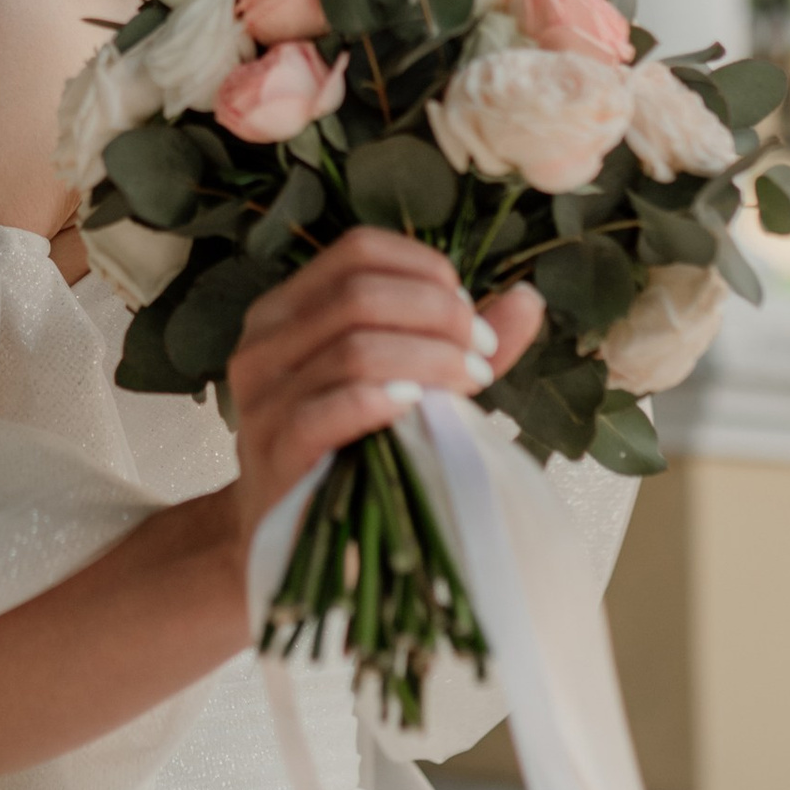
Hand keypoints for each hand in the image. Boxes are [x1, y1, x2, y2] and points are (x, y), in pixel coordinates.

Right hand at [226, 231, 497, 541]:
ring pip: (353, 349)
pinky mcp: (273, 453)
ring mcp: (261, 401)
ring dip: (429, 358)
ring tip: (471, 381)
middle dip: (438, 315)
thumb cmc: (351, 452)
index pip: (357, 251)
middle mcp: (263, 345)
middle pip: (359, 293)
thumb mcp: (402, 383)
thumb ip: (455, 342)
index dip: (425, 270)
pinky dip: (380, 400)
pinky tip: (417, 407)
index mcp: (286, 311)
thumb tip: (527, 300)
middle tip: (482, 352)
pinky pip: (326, 411)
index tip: (471, 313)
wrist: (291, 539)